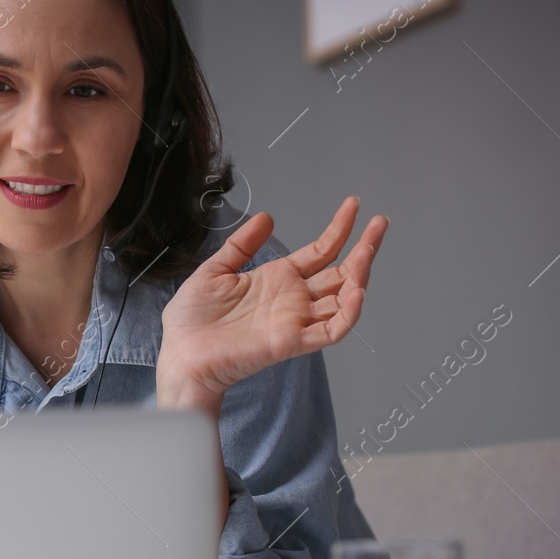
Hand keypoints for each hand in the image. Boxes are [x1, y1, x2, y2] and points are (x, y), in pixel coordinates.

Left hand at [157, 197, 387, 413]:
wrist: (180, 353)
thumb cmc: (192, 320)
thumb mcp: (215, 270)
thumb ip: (242, 245)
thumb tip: (266, 217)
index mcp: (277, 279)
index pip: (320, 252)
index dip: (338, 229)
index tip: (353, 205)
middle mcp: (293, 299)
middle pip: (340, 273)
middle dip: (363, 248)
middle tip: (380, 223)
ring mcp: (295, 321)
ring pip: (342, 299)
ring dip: (360, 276)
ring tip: (368, 250)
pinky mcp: (290, 342)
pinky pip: (330, 331)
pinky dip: (348, 315)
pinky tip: (357, 292)